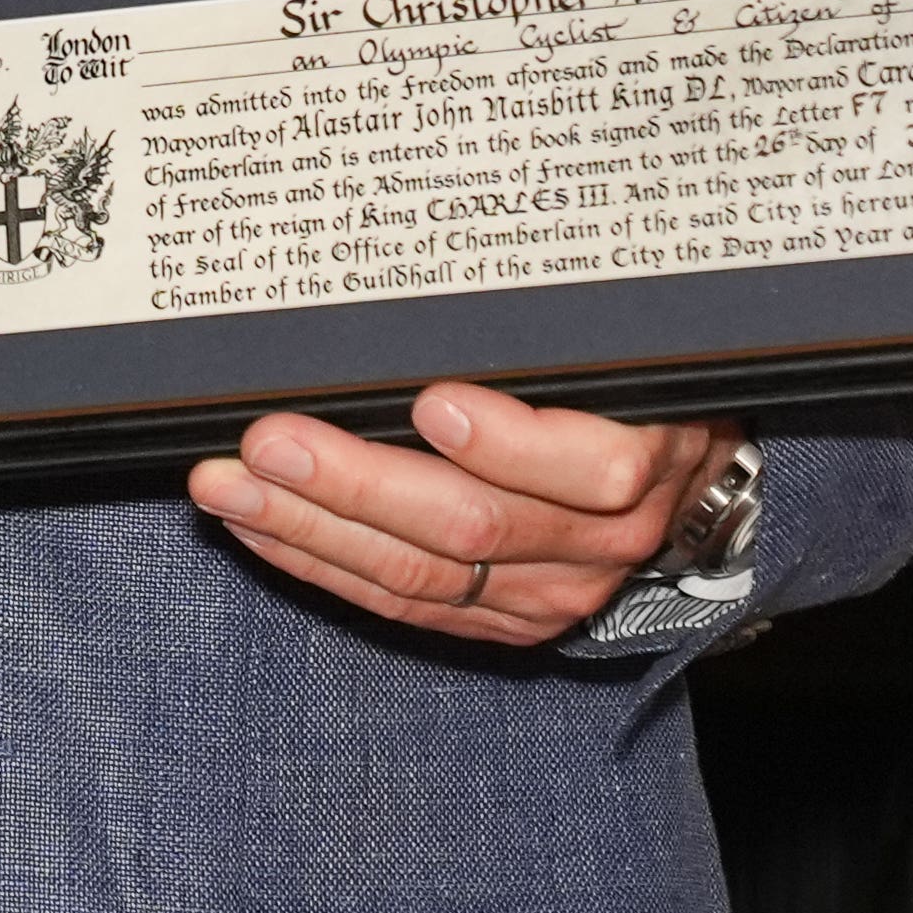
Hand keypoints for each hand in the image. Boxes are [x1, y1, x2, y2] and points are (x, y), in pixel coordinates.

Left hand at [185, 382, 730, 647]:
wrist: (683, 485)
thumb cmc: (632, 394)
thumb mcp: (624, 353)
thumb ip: (550, 339)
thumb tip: (442, 288)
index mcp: (640, 461)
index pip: (584, 469)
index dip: (505, 443)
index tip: (430, 402)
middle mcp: (597, 543)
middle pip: (471, 525)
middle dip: (355, 485)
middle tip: (268, 443)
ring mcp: (547, 594)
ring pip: (419, 574)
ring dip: (309, 528)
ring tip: (229, 487)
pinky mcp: (504, 624)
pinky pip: (401, 605)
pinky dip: (321, 564)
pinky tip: (259, 527)